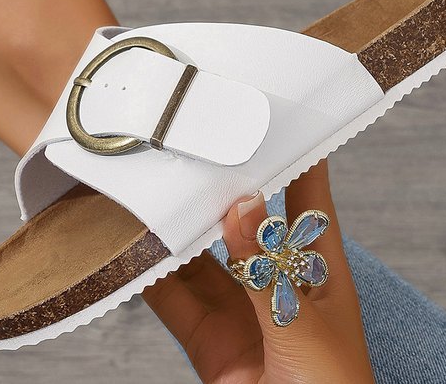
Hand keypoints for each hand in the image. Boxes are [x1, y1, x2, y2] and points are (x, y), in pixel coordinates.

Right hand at [142, 161, 375, 382]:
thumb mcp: (304, 329)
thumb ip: (268, 270)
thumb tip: (244, 205)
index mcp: (316, 268)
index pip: (309, 192)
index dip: (297, 148)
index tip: (274, 106)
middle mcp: (274, 278)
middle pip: (243, 216)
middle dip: (217, 182)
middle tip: (187, 142)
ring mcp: (239, 307)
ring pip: (200, 252)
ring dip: (174, 226)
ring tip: (146, 188)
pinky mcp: (208, 339)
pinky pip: (173, 298)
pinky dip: (148, 276)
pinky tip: (129, 253)